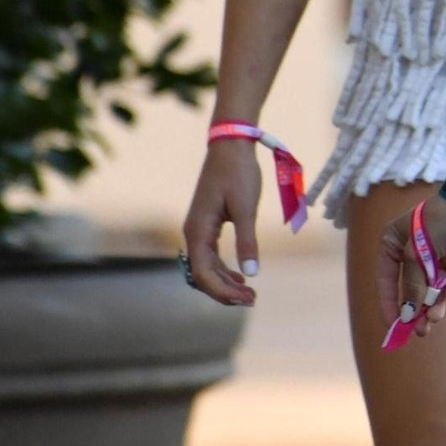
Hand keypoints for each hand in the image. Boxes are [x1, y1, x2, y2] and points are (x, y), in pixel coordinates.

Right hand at [182, 139, 263, 305]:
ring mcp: (198, 228)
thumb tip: (251, 273)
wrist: (231, 145)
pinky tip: (240, 276)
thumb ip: (247, 241)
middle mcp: (193, 232)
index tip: (246, 298)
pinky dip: (224, 268)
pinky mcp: (207, 223)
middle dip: (225, 291)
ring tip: (249, 293)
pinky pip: (211, 255)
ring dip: (225, 282)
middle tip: (252, 299)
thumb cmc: (239, 173)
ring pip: (206, 266)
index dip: (222, 291)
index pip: (202, 274)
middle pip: (202, 274)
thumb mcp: (246, 209)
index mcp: (198, 230)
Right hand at [374, 192, 445, 343]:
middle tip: (423, 330)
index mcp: (393, 244)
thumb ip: (412, 285)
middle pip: (412, 288)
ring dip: (435, 303)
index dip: (390, 305)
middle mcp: (412, 251)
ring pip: (433, 288)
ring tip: (438, 315)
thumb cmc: (439, 222)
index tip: (395, 328)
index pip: (386, 280)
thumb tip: (407, 316)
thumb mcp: (418, 254)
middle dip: (418, 309)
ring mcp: (435, 255)